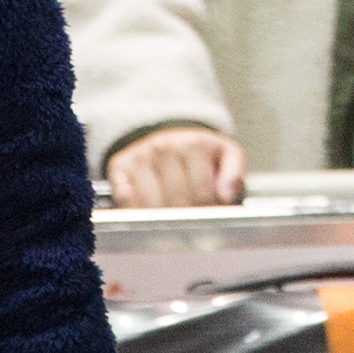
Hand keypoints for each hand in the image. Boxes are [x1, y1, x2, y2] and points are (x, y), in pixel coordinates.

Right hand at [103, 127, 247, 210]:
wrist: (163, 133)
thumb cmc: (196, 152)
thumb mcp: (224, 154)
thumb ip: (234, 172)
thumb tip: (226, 195)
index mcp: (193, 144)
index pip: (202, 193)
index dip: (207, 210)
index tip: (207, 213)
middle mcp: (163, 147)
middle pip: (178, 201)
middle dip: (187, 217)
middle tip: (190, 220)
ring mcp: (139, 156)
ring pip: (152, 205)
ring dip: (163, 219)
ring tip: (172, 217)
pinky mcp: (119, 166)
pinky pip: (127, 200)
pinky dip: (136, 210)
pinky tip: (147, 212)